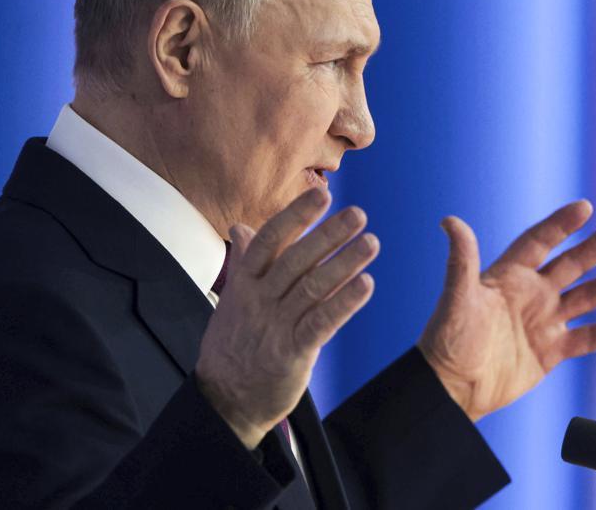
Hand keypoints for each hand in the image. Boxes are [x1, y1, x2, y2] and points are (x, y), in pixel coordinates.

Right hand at [195, 187, 378, 448]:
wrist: (224, 401)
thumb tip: (241, 226)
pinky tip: (366, 285)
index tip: (321, 193)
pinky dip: (344, 302)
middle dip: (328, 234)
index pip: (270, 241)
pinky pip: (321, 322)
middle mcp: (258, 300)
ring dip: (345, 263)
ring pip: (312, 287)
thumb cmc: (233, 344)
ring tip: (372, 243)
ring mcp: (275, 326)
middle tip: (359, 214)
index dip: (296, 215)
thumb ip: (243, 261)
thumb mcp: (231, 299)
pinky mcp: (291, 352)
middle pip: (296, 259)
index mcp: (244, 282)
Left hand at [417, 200, 595, 421]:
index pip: (540, 241)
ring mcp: (543, 322)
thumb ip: (461, 260)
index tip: (585, 208)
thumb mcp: (456, 297)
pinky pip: (588, 338)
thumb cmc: (447, 340)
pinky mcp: (551, 351)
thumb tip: (449, 221)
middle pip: (572, 264)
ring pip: (587, 297)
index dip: (561, 224)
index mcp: (508, 276)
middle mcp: (530, 294)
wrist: (452, 389)